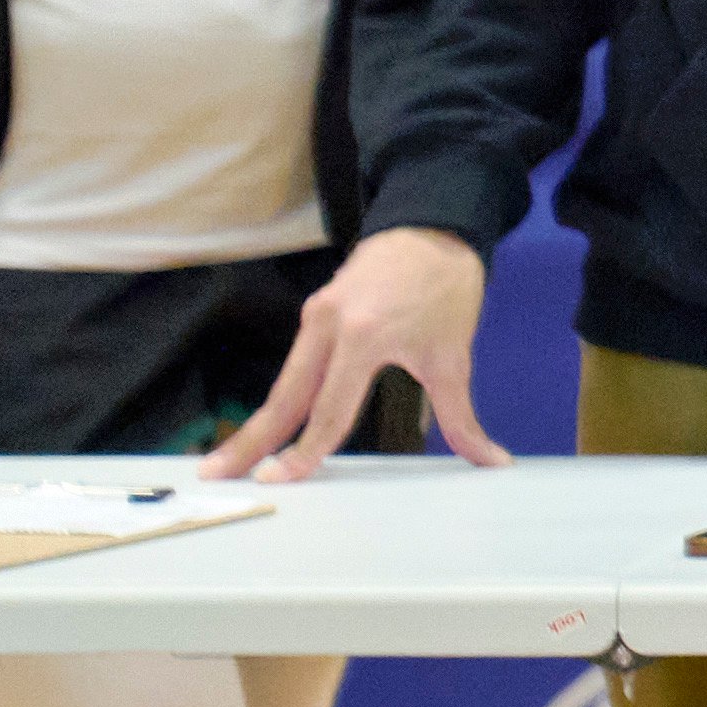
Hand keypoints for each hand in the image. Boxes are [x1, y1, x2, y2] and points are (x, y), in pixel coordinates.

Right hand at [198, 226, 506, 477]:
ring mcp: (315, 316)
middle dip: (250, 439)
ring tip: (226, 460)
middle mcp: (327, 326)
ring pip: (284, 381)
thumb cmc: (445, 290)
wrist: (433, 227)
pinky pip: (296, 364)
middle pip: (285, 396)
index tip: (278, 479)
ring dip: (258, 423)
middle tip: (214, 475)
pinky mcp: (315, 311)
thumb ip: (461, 417)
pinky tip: (266, 426)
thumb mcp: (454, 357)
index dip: (305, 449)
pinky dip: (280, 398)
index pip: (330, 408)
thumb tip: (491, 461)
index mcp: (362, 337)